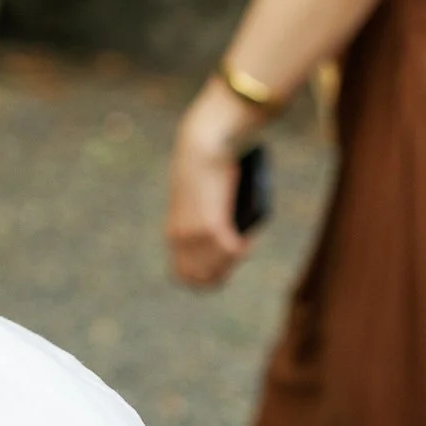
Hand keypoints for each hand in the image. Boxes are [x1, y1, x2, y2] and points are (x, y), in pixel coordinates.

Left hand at [166, 79, 262, 289]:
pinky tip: (250, 238)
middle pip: (201, 279)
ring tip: (246, 244)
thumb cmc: (206, 168)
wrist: (202, 147)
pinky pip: (232, 251)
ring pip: (219, 268)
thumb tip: (232, 239)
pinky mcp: (212, 227)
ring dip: (236, 260)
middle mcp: (180, 239)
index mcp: (175, 233)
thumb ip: (210, 220)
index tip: (224, 266)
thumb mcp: (203, 199)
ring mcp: (195, 236)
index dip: (207, 275)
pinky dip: (245, 247)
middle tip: (239, 255)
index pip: (185, 275)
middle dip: (224, 272)